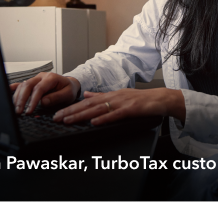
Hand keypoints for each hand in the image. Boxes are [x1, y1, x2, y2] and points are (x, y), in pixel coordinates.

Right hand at [10, 72, 80, 114]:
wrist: (70, 84)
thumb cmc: (69, 89)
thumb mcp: (68, 94)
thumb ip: (56, 97)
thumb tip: (43, 102)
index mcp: (51, 78)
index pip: (39, 88)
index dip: (32, 100)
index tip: (29, 111)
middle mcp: (42, 76)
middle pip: (27, 85)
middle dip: (22, 99)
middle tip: (19, 111)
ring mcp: (36, 78)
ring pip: (23, 85)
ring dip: (18, 97)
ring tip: (16, 109)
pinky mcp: (33, 82)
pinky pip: (22, 84)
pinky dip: (15, 88)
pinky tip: (8, 91)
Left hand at [52, 88, 184, 125]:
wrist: (160, 99)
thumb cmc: (141, 99)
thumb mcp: (119, 95)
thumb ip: (102, 96)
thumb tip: (86, 95)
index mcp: (110, 95)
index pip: (87, 102)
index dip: (72, 107)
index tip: (59, 113)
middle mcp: (113, 97)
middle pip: (88, 105)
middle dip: (71, 111)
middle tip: (57, 118)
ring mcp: (122, 103)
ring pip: (98, 109)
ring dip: (82, 115)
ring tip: (69, 120)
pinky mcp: (131, 109)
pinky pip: (115, 115)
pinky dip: (104, 119)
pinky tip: (94, 123)